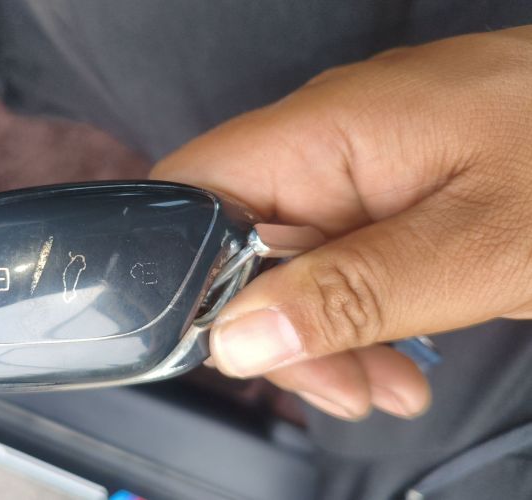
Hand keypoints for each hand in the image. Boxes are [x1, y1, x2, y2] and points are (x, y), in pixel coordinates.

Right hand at [151, 26, 531, 419]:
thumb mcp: (479, 249)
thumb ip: (354, 291)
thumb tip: (240, 337)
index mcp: (324, 132)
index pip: (192, 194)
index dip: (187, 276)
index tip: (242, 351)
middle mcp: (324, 140)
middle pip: (236, 242)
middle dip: (274, 330)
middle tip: (337, 386)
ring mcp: (354, 162)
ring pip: (288, 260)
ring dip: (322, 334)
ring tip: (384, 384)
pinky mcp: (385, 186)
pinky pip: (338, 255)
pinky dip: (357, 313)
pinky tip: (397, 353)